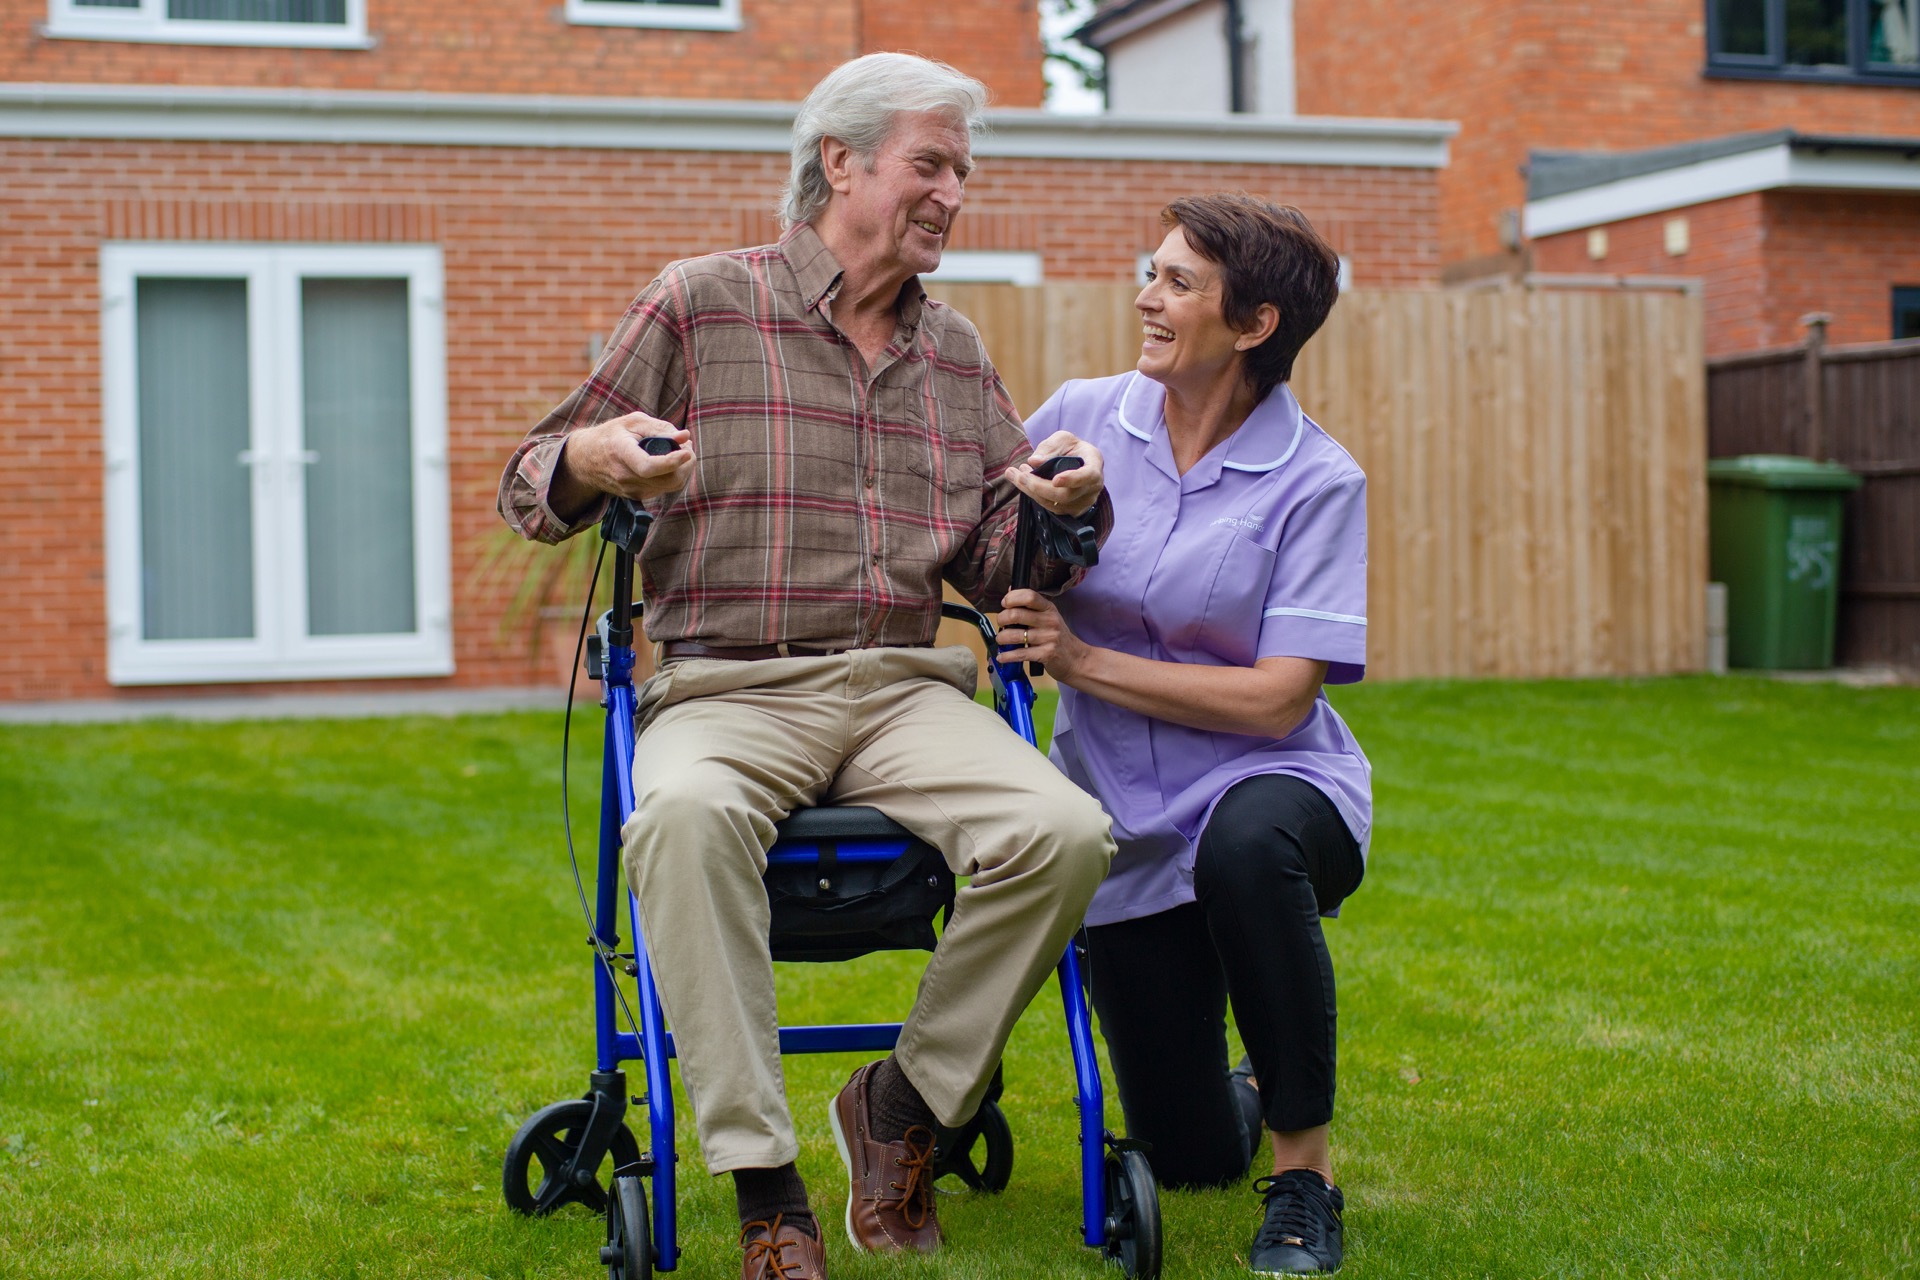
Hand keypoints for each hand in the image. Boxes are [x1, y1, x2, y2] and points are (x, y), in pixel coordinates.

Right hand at [556, 412, 693, 508]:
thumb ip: (660, 428)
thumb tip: (685, 437)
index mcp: (621, 452)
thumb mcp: (633, 422)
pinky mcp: (636, 497)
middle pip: (667, 481)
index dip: (672, 461)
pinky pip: (663, 489)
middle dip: (686, 465)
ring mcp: (630, 490)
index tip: (686, 451)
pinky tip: (669, 463)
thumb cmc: (611, 435)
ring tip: (680, 453)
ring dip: (682, 471)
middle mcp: (624, 476)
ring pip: (669, 487)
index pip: (649, 466)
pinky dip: (672, 476)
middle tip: (687, 448)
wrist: (585, 459)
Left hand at [996, 588, 1090, 680]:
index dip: (1012, 598)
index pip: (1029, 596)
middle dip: (1002, 619)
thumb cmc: (1058, 636)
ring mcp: (1048, 638)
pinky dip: (1007, 656)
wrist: (1075, 658)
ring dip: (1002, 638)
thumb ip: (1031, 606)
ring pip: (1015, 635)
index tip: (1005, 603)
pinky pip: (1020, 654)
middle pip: (1017, 614)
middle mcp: (1049, 621)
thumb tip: (1010, 591)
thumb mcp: (1048, 617)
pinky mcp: (1046, 654)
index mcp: (1048, 608)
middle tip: (1000, 624)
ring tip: (1001, 639)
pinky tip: (1002, 657)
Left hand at [1010, 431, 1103, 517]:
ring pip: (1056, 504)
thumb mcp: (1062, 439)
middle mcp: (1093, 487)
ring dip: (1032, 491)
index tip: (1055, 480)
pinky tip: (1022, 483)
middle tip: (1020, 473)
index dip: (1072, 479)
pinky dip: (1034, 496)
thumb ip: (1050, 447)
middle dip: (1039, 486)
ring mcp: (1084, 502)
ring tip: (1016, 475)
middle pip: (1067, 495)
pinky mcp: (1072, 510)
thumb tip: (1034, 461)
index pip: (1088, 475)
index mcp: (1095, 464)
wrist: (1077, 461)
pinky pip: (1052, 508)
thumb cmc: (1072, 448)